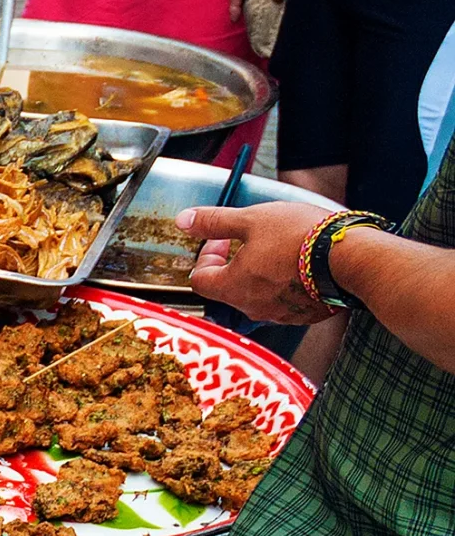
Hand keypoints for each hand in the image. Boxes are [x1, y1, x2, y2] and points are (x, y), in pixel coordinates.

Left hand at [179, 201, 335, 323]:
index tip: (225, 237)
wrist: (352, 258)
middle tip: (251, 240)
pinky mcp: (304, 316)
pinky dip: (284, 284)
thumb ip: (215, 222)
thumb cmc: (300, 237)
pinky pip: (284, 301)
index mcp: (231, 287)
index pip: (200, 278)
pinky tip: (300, 264)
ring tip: (279, 249)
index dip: (207, 254)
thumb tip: (184, 220)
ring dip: (259, 273)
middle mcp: (251, 308)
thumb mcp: (252, 219)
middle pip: (227, 288)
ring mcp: (278, 315)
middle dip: (233, 263)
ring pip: (256, 295)